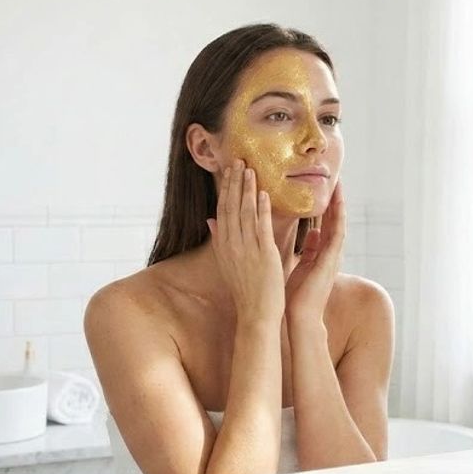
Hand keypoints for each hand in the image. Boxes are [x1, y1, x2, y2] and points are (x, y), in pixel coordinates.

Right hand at [207, 160, 284, 325]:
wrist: (256, 313)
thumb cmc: (246, 289)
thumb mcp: (227, 263)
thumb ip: (219, 240)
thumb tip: (210, 221)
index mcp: (223, 246)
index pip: (222, 211)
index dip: (225, 189)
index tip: (228, 171)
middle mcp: (232, 245)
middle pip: (230, 207)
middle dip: (234, 182)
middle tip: (237, 160)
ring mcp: (246, 249)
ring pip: (244, 213)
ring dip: (247, 189)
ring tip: (250, 169)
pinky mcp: (263, 255)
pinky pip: (261, 227)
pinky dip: (261, 209)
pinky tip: (263, 193)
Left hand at [285, 182, 345, 326]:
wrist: (300, 316)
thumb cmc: (298, 295)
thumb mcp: (303, 265)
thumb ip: (310, 248)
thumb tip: (312, 232)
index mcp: (321, 252)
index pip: (326, 223)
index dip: (327, 205)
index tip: (326, 187)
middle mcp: (330, 252)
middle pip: (335, 220)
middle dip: (336, 200)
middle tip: (337, 179)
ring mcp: (333, 256)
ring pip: (338, 224)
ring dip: (339, 205)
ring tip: (340, 186)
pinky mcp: (331, 260)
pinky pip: (337, 234)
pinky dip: (338, 218)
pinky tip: (338, 204)